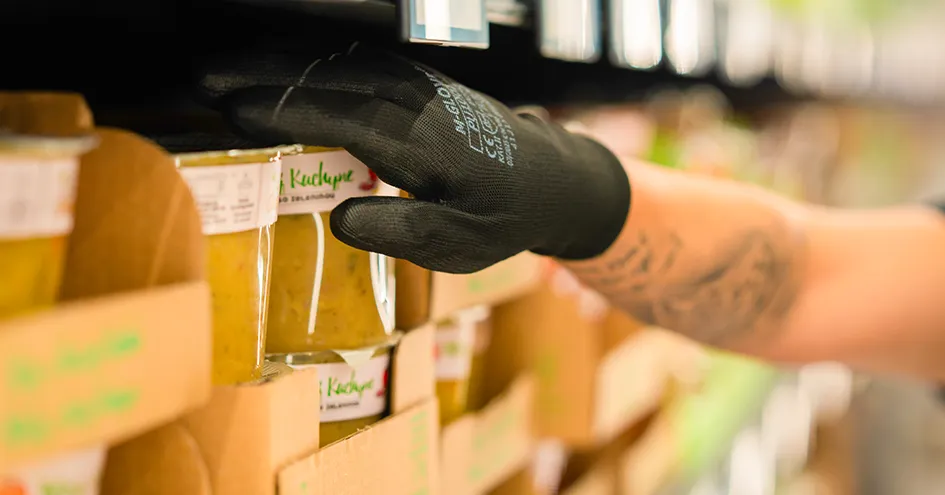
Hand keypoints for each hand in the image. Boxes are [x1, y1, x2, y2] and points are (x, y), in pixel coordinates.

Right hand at [202, 43, 630, 273]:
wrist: (550, 179)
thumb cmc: (498, 217)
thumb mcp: (454, 245)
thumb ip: (396, 233)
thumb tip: (336, 218)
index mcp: (417, 142)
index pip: (335, 116)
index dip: (278, 110)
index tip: (229, 110)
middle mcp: (413, 102)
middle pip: (328, 76)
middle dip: (262, 73)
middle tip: (205, 76)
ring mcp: (418, 84)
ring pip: (339, 60)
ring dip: (282, 59)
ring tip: (230, 65)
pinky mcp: (421, 81)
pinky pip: (359, 60)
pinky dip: (315, 58)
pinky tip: (288, 63)